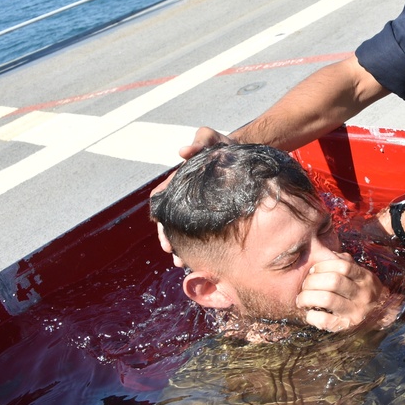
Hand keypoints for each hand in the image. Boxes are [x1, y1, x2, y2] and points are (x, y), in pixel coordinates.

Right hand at [151, 126, 235, 267]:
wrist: (245, 153)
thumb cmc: (223, 146)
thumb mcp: (211, 140)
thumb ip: (200, 142)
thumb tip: (183, 150)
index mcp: (179, 181)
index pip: (161, 199)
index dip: (159, 216)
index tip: (162, 230)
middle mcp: (185, 198)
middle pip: (171, 222)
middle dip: (170, 239)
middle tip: (175, 256)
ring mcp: (198, 208)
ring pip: (186, 232)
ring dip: (183, 249)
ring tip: (184, 264)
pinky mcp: (214, 216)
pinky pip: (205, 234)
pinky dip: (203, 247)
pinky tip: (206, 261)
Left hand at [297, 253, 394, 331]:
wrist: (382, 316)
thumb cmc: (364, 291)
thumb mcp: (361, 274)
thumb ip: (345, 262)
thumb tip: (326, 253)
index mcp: (365, 278)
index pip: (343, 266)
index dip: (324, 265)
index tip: (313, 269)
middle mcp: (362, 294)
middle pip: (333, 281)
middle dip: (312, 281)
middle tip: (305, 285)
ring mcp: (355, 312)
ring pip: (327, 300)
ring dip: (308, 297)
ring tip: (301, 299)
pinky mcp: (346, 327)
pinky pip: (325, 321)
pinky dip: (312, 316)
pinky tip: (309, 313)